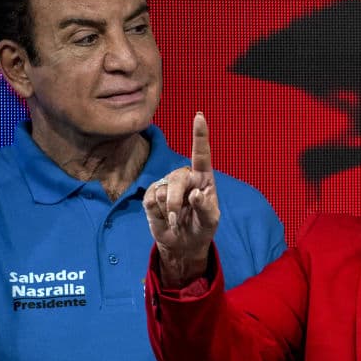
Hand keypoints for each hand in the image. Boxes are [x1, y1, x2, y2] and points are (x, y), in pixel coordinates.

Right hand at [143, 112, 219, 286]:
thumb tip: (196, 194)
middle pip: (177, 179)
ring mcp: (166, 184)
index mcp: (204, 178)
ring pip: (162, 192)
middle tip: (177, 219)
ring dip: (169, 212)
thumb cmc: (202, 228)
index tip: (199, 116)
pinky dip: (158, 214)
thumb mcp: (210, 221)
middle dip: (176, 202)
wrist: (183, 243)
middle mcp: (185, 177)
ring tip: (176, 221)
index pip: (201, 154)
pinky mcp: (152, 194)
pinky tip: (164, 218)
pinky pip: (150, 200)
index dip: (200, 135)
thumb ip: (206, 208)